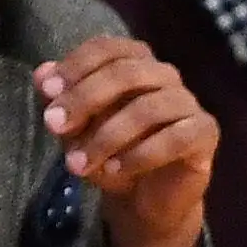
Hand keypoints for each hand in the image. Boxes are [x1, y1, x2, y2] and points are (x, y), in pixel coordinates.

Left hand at [34, 33, 215, 246]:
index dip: (76, 66)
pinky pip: (176, 137)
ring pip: (148, 109)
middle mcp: (164, 74)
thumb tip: (41, 73)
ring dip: (107, 137)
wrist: (143, 198)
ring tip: (78, 165)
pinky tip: (115, 170)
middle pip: (126, 73)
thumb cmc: (108, 152)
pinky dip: (140, 155)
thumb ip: (59, 101)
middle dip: (85, 98)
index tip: (47, 92)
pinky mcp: (205, 132)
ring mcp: (188, 102)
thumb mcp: (75, 130)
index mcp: (134, 62)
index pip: (107, 48)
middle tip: (53, 126)